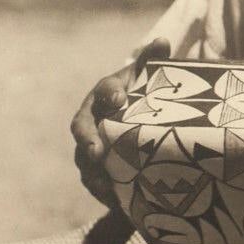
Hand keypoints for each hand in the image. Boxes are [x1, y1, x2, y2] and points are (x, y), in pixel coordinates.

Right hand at [70, 37, 171, 205]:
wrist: (132, 118)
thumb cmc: (141, 93)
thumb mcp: (148, 76)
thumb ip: (154, 60)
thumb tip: (162, 41)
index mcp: (105, 92)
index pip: (105, 90)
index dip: (110, 94)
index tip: (119, 99)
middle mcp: (92, 118)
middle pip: (82, 128)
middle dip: (87, 140)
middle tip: (96, 152)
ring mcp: (89, 144)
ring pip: (83, 159)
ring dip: (92, 172)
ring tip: (104, 185)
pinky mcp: (94, 169)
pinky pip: (93, 182)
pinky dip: (103, 192)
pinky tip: (116, 202)